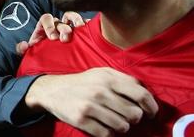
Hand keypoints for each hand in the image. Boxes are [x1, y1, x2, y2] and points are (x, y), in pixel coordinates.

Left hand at [16, 12, 85, 54]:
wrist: (56, 62)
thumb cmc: (43, 54)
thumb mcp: (32, 52)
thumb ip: (23, 50)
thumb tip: (24, 45)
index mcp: (45, 26)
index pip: (46, 19)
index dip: (49, 26)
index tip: (52, 38)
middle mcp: (58, 24)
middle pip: (61, 19)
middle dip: (63, 28)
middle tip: (64, 39)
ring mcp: (70, 26)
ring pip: (73, 17)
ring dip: (76, 21)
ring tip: (80, 29)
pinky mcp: (82, 32)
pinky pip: (86, 23)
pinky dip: (88, 24)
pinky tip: (90, 29)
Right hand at [25, 68, 158, 135]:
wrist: (52, 90)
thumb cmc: (82, 83)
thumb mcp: (101, 73)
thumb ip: (123, 79)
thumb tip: (146, 94)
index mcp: (108, 78)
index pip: (141, 94)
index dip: (151, 106)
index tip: (151, 113)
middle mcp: (100, 91)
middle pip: (134, 114)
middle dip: (133, 118)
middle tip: (126, 117)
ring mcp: (90, 106)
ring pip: (123, 126)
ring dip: (121, 126)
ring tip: (112, 121)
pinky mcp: (81, 120)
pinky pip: (107, 134)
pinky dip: (107, 133)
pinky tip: (101, 125)